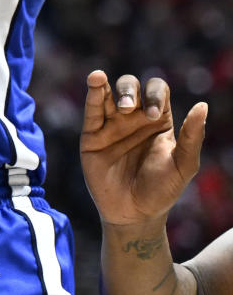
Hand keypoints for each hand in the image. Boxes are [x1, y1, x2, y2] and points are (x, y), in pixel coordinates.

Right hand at [80, 69, 207, 227]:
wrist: (134, 215)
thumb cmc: (162, 191)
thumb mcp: (183, 166)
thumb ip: (192, 137)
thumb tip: (203, 106)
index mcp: (158, 119)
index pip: (156, 90)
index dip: (155, 94)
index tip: (154, 115)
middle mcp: (134, 117)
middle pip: (131, 86)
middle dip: (130, 91)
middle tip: (130, 111)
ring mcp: (112, 124)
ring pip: (108, 92)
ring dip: (110, 88)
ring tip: (120, 106)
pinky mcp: (92, 134)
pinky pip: (92, 108)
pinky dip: (93, 91)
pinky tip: (96, 79)